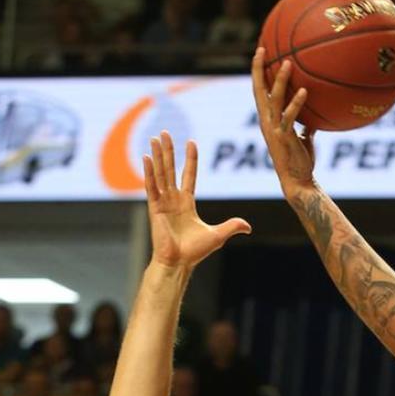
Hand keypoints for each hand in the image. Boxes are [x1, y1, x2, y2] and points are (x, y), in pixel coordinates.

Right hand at [144, 131, 249, 268]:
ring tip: (155, 138)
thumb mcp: (218, 235)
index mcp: (187, 203)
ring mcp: (163, 202)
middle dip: (168, 151)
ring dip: (157, 155)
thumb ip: (232, 226)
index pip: (189, 175)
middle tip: (165, 133)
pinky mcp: (155, 208)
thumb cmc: (195, 252)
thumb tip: (248, 227)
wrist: (179, 263)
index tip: (191, 142)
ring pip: (160, 173)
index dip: (190, 159)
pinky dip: (149, 172)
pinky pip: (151, 186)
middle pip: (171, 169)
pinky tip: (146, 158)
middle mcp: (173, 199)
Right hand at [252, 47, 316, 195]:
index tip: (260, 54)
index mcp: (268, 120)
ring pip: (273, 100)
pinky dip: (296, 103)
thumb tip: (315, 118)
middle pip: (258, 91)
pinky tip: (305, 91)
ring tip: (287, 63)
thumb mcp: (303, 139)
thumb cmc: (301, 161)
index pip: (260, 92)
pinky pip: (290, 116)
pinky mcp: (284, 137)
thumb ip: (305, 126)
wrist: (298, 181)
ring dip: (280, 81)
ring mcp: (274, 129)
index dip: (258, 73)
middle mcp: (266, 122)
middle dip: (257, 69)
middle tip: (261, 49)